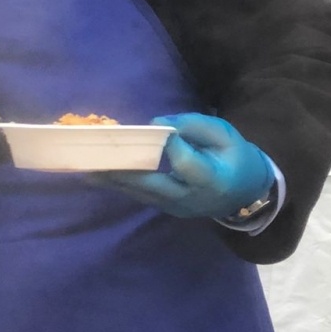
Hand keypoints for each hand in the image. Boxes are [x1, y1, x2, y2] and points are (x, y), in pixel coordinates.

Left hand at [97, 113, 273, 219]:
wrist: (245, 192)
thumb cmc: (235, 157)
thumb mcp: (225, 134)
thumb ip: (195, 126)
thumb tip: (157, 123)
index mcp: (214, 179)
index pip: (187, 164)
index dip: (172, 147)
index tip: (157, 129)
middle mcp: (192, 198)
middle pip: (154, 185)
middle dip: (123, 172)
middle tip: (96, 160)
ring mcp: (177, 208)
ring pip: (141, 193)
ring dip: (113, 180)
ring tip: (85, 167)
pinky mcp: (166, 208)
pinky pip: (140, 195)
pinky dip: (120, 183)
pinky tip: (97, 173)